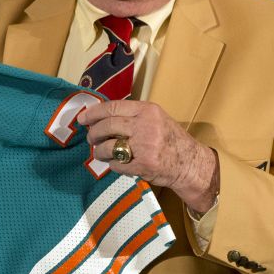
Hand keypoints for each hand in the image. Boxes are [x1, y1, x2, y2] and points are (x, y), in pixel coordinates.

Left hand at [79, 100, 218, 211]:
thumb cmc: (170, 139)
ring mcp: (144, 146)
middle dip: (94, 134)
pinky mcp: (143, 165)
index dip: (93, 113)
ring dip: (99, 152)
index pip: (112, 107)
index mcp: (147, 110)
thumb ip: (131, 116)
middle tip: (91, 139)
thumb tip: (99, 116)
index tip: (82, 119)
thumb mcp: (155, 119)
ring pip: (108, 147)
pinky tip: (117, 164)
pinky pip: (116, 165)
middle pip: (106, 126)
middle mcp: (145, 125)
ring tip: (101, 153)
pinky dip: (113, 165)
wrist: (191, 163)